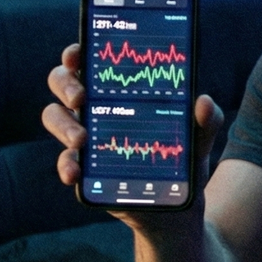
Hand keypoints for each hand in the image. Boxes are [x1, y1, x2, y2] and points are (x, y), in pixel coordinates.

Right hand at [42, 42, 224, 224]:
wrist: (178, 208)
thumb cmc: (184, 159)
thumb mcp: (200, 137)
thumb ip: (207, 119)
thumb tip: (204, 102)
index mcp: (119, 89)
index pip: (89, 61)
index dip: (76, 53)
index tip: (77, 55)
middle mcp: (96, 107)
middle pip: (62, 83)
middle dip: (66, 85)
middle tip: (81, 98)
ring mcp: (86, 137)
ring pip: (55, 117)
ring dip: (63, 125)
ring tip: (81, 139)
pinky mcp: (85, 169)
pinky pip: (65, 161)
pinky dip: (66, 165)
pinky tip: (75, 173)